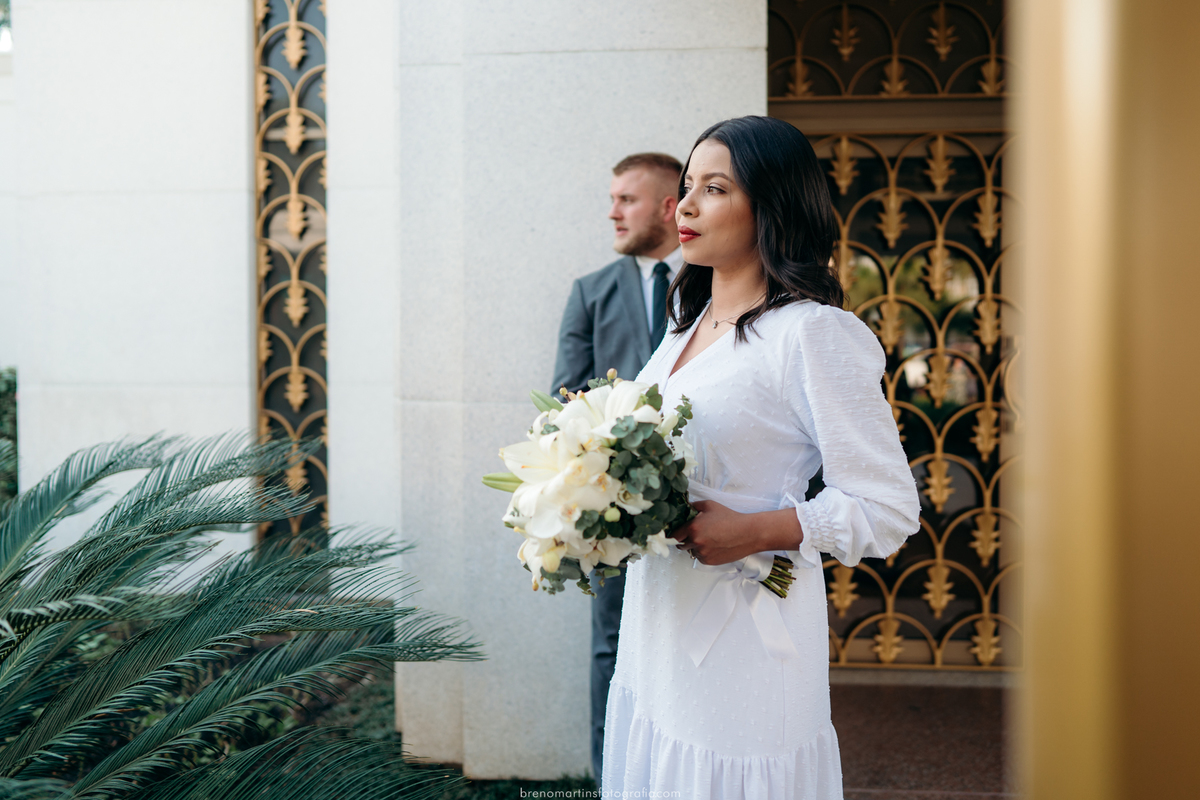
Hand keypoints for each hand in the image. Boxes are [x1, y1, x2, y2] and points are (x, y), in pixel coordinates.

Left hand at [673, 500, 804, 564]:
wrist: (747, 533)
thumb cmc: (730, 518)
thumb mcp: (710, 506)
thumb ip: (694, 506)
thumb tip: (684, 508)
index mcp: (693, 528)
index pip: (674, 535)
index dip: (674, 533)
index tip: (675, 532)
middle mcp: (695, 542)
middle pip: (681, 544)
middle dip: (685, 539)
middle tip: (696, 533)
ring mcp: (702, 553)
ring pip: (691, 551)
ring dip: (695, 547)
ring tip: (709, 538)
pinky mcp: (709, 562)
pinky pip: (700, 558)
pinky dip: (704, 553)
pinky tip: (714, 545)